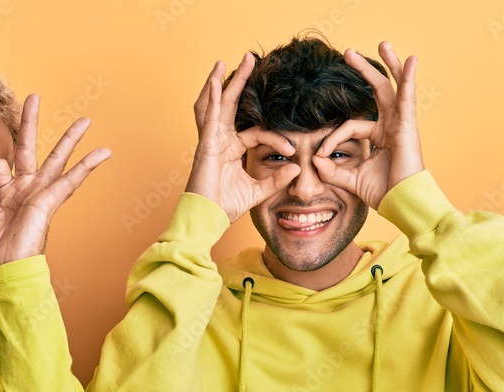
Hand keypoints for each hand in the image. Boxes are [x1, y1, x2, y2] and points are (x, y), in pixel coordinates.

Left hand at [0, 94, 110, 273]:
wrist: (4, 273)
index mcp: (6, 194)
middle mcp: (25, 190)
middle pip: (29, 149)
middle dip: (30, 123)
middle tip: (34, 97)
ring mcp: (38, 194)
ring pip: (55, 159)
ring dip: (69, 138)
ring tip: (85, 120)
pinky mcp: (48, 201)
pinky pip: (70, 179)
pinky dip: (87, 165)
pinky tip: (104, 153)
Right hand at [185, 54, 300, 222]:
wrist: (207, 219)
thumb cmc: (225, 207)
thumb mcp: (258, 191)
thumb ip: (277, 179)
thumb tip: (297, 167)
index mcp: (231, 149)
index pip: (257, 132)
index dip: (276, 139)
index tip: (293, 149)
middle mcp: (220, 140)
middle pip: (233, 105)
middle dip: (242, 82)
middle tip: (250, 59)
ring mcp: (212, 141)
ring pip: (221, 104)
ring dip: (229, 82)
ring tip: (235, 61)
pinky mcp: (206, 145)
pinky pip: (210, 117)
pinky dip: (212, 98)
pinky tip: (215, 81)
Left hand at [313, 42, 424, 209]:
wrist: (402, 203)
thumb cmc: (383, 192)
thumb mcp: (350, 180)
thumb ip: (332, 170)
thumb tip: (313, 159)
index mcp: (380, 136)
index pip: (350, 126)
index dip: (332, 139)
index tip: (319, 155)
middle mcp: (391, 126)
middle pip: (377, 92)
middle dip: (364, 71)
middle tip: (348, 52)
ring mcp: (401, 124)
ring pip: (392, 88)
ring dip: (387, 65)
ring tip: (383, 43)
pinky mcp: (407, 126)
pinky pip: (407, 98)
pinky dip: (409, 79)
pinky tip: (411, 60)